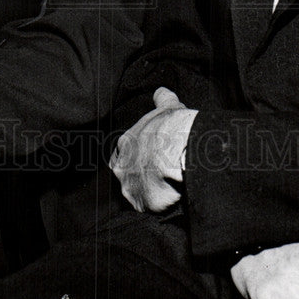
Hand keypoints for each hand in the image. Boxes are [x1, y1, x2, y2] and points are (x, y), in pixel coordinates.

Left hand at [110, 87, 197, 211]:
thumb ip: (162, 99)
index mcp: (124, 144)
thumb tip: (161, 91)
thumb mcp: (168, 107)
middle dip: (139, 176)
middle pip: (126, 175)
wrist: (178, 149)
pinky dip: (158, 204)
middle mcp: (121, 166)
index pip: (123, 154)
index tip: (150, 157)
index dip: (137, 156)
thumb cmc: (171, 126)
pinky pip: (149, 207)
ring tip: (166, 187)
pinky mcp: (141, 204)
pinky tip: (170, 197)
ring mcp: (129, 186)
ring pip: (136, 193)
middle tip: (158, 174)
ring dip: (148, 191)